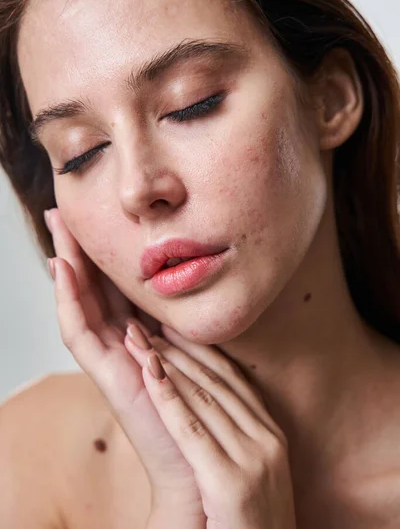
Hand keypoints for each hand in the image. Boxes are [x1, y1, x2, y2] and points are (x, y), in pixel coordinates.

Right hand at [44, 208, 205, 523]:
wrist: (201, 461)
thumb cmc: (203, 406)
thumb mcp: (195, 346)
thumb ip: (182, 318)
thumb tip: (186, 280)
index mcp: (140, 333)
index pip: (115, 285)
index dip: (104, 254)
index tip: (98, 219)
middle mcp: (119, 341)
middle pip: (92, 287)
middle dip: (78, 249)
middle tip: (62, 212)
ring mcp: (108, 358)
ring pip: (80, 301)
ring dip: (67, 263)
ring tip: (57, 227)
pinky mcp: (105, 374)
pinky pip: (78, 331)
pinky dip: (68, 298)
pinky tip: (63, 268)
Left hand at [125, 325, 297, 528]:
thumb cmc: (242, 521)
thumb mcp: (245, 468)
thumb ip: (231, 433)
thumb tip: (200, 400)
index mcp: (271, 433)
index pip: (232, 378)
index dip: (200, 350)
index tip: (172, 328)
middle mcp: (267, 440)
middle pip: (217, 381)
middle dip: (179, 349)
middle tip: (148, 324)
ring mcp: (254, 460)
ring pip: (204, 397)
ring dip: (167, 364)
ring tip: (139, 340)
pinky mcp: (232, 483)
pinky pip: (192, 430)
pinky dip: (168, 398)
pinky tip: (148, 375)